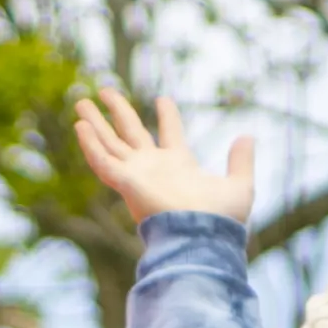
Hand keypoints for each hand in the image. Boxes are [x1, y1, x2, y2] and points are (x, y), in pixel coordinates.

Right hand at [69, 84, 260, 226]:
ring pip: (110, 143)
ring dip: (95, 123)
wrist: (202, 236)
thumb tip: (247, 136)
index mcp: (179, 165)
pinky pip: (102, 161)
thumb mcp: (239, 184)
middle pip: (130, 133)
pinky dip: (90, 145)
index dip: (167, 115)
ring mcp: (136, 175)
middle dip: (118, 112)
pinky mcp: (125, 183)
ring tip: (81, 102)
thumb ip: (241, 161)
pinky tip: (80, 127)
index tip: (163, 98)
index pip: (170, 133)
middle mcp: (153, 168)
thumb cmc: (220, 219)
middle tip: (105, 91)